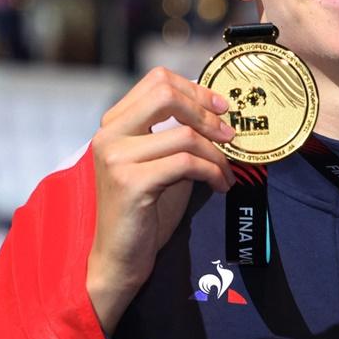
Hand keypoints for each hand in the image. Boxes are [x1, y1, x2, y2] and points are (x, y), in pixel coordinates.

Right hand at [86, 68, 235, 329]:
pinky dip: (212, 172)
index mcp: (114, 124)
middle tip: (229, 134)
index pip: (157, 81)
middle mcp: (109, 135)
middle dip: (206, 112)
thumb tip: (217, 111)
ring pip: (183, 135)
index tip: (221, 108)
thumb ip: (178, 134)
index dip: (195, 89)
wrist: (120, 257)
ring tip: (226, 172)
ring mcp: (116, 158)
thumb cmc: (145, 210)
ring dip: (216, 154)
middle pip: (166, 95)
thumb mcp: (161, 162)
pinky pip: (186, 163)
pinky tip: (220, 186)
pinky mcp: (131, 182)